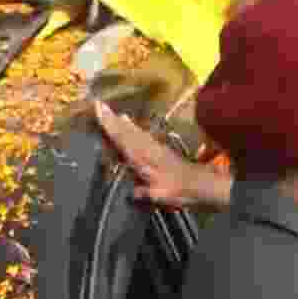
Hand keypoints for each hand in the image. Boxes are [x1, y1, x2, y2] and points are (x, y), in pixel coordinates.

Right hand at [94, 100, 228, 208]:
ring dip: (120, 121)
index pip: (121, 138)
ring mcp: (153, 147)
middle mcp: (146, 149)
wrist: (199, 183)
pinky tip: (130, 123)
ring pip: (133, 131)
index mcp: (142, 158)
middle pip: (125, 131)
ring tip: (112, 111)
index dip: (109, 125)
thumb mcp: (159, 195)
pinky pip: (141, 134)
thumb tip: (131, 193)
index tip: (99, 110)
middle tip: (99, 104)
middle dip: (111, 118)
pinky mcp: (159, 148)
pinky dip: (133, 127)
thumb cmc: (177, 190)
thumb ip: (144, 193)